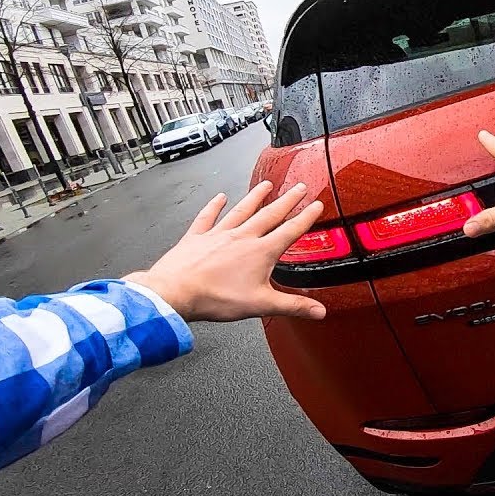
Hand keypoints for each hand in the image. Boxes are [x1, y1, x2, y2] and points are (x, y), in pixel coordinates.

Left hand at [125, 182, 326, 321]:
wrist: (176, 292)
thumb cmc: (215, 298)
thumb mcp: (261, 305)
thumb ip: (293, 306)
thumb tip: (318, 311)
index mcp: (260, 252)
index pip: (290, 231)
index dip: (306, 217)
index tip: (316, 205)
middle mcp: (242, 237)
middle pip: (270, 214)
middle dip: (287, 200)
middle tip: (299, 187)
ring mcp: (218, 234)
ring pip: (242, 210)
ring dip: (256, 197)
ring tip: (266, 185)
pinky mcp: (197, 237)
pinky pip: (208, 217)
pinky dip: (214, 206)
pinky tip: (220, 197)